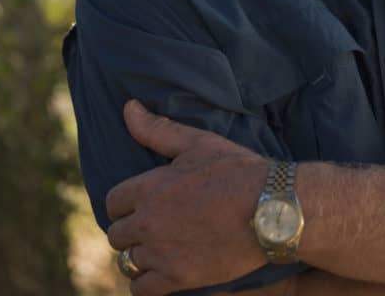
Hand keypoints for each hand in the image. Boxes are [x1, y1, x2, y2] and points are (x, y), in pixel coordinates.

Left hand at [106, 100, 268, 294]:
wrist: (271, 209)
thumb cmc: (236, 170)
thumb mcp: (198, 142)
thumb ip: (157, 128)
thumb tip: (128, 107)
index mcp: (150, 188)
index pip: (113, 202)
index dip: (126, 201)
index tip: (142, 202)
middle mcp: (149, 222)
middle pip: (116, 234)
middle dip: (131, 228)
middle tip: (153, 224)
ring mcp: (161, 253)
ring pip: (127, 262)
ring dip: (138, 255)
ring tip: (157, 247)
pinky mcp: (177, 278)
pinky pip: (141, 289)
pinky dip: (146, 283)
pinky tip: (160, 271)